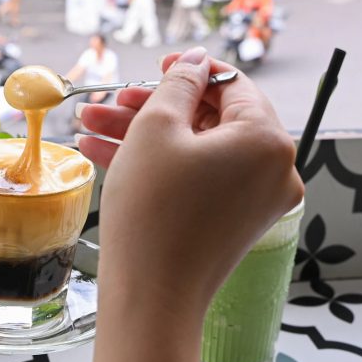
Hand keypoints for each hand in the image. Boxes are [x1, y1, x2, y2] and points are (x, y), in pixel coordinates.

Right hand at [78, 47, 302, 306]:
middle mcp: (273, 170)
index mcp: (267, 139)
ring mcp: (254, 200)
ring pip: (195, 151)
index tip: (155, 66)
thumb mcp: (157, 130)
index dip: (189, 69)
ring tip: (89, 126)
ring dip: (143, 136)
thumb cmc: (152, 211)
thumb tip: (195, 61)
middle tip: (109, 102)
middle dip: (150, 108)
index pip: (231, 84)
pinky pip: (196, 179)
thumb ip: (178, 84)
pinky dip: (158, 166)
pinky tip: (103, 153)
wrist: (149, 300)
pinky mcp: (231, 223)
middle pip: (208, 119)